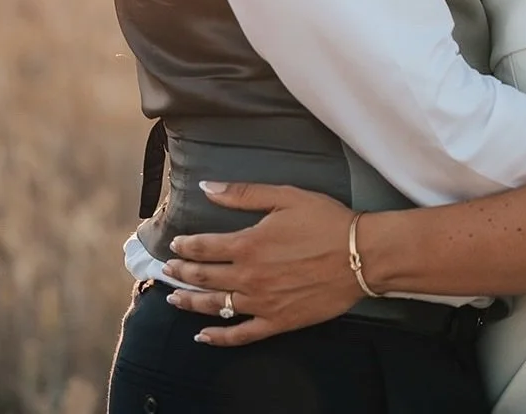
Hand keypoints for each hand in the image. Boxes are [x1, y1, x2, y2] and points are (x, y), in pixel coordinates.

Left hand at [161, 182, 358, 346]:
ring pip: (215, 306)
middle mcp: (248, 277)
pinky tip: (203, 337)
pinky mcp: (277, 322)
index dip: (185, 246)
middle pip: (204, 277)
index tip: (174, 245)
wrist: (359, 256)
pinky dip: (218, 338)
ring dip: (190, 302)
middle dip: (181, 273)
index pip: (205, 247)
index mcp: (248, 244)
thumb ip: (243, 194)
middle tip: (166, 271)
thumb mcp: (285, 196)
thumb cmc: (324, 221)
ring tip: (174, 298)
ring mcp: (261, 303)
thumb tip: (207, 188)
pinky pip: (241, 335)